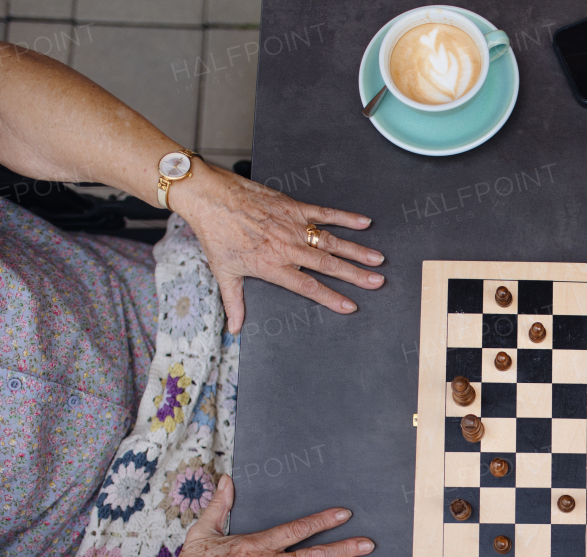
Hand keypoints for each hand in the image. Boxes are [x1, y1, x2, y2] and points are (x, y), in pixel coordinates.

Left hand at [172, 163, 384, 332]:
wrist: (209, 198)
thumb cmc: (215, 234)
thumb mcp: (224, 272)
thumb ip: (235, 302)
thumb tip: (235, 329)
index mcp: (272, 266)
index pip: (308, 286)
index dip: (331, 298)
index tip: (351, 306)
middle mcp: (287, 247)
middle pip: (328, 264)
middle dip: (355, 275)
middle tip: (377, 282)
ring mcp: (292, 226)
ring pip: (331, 241)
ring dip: (356, 250)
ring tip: (377, 259)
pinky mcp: (293, 207)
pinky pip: (324, 213)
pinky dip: (345, 217)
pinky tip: (364, 222)